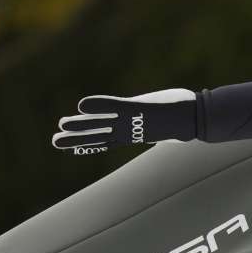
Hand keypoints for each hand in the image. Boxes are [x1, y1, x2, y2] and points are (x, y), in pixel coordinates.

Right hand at [51, 89, 197, 154]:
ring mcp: (132, 122)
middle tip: (55, 141)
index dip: (88, 144)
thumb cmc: (184, 121)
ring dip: (80, 125)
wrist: (196, 120)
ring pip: (100, 125)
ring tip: (61, 127)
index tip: (72, 146)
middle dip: (76, 138)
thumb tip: (164, 132)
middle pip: (97, 136)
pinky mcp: (138, 109)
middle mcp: (129, 131)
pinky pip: (114, 106)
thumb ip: (159, 126)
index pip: (106, 141)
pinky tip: (81, 105)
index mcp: (134, 135)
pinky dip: (98, 106)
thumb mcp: (167, 125)